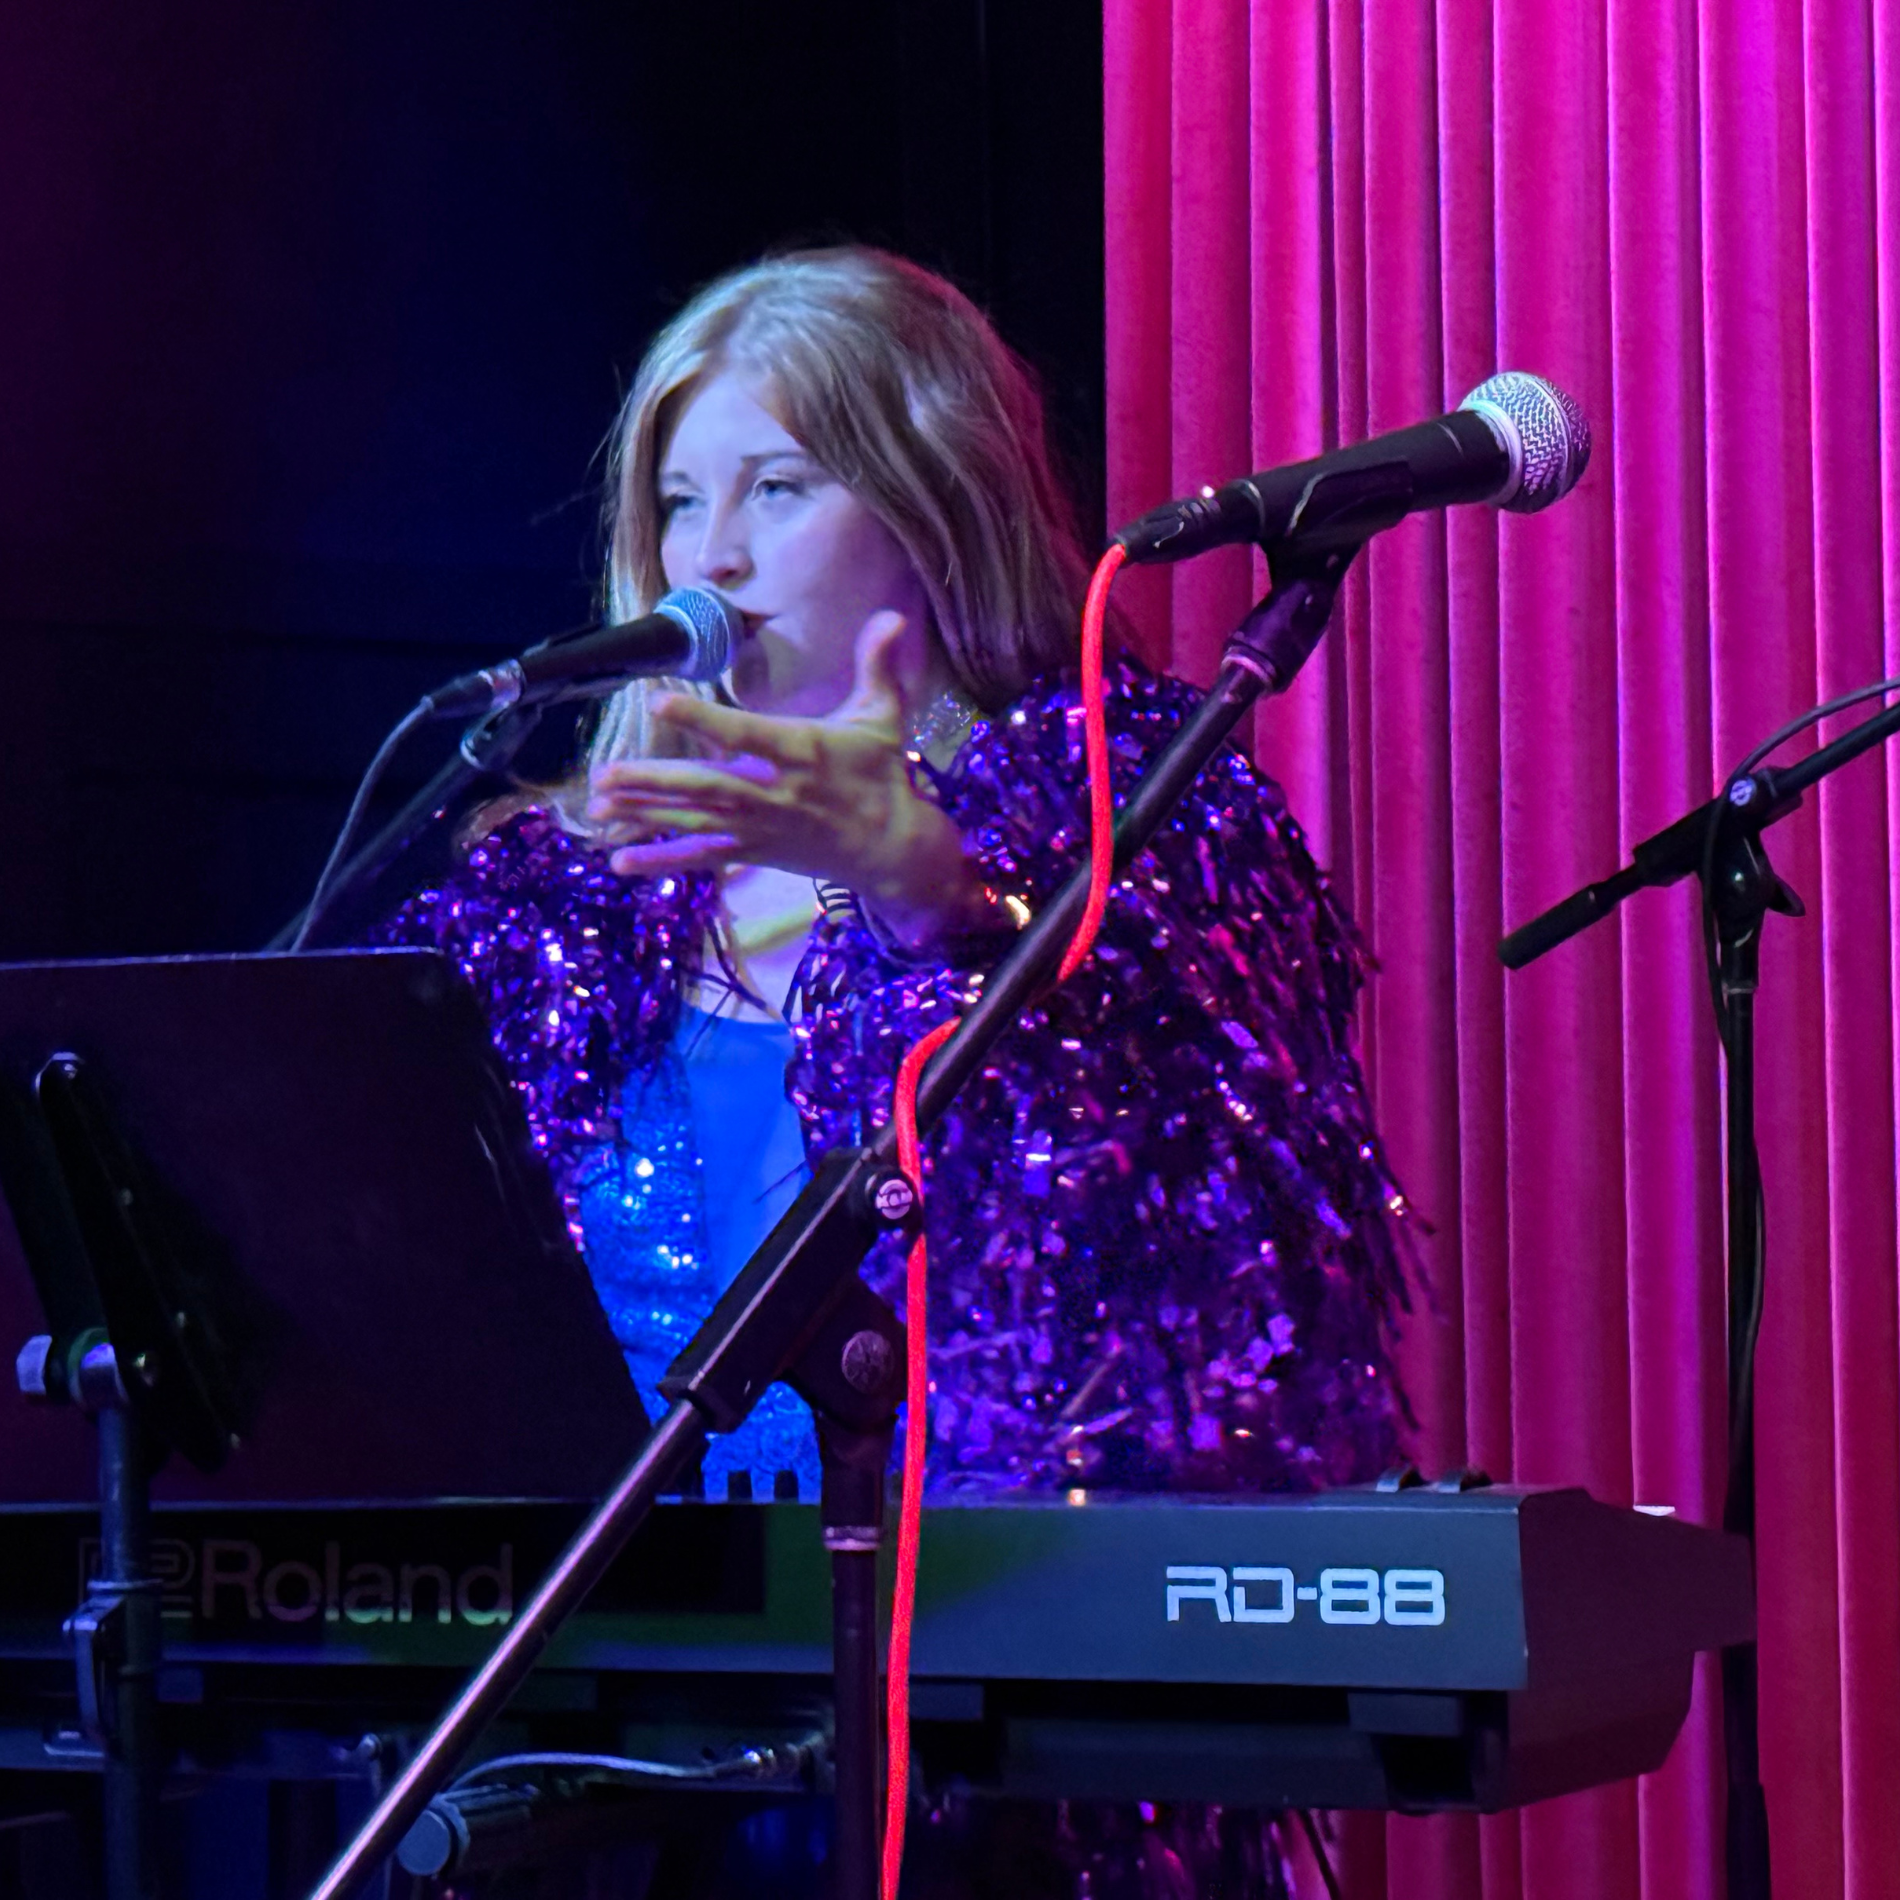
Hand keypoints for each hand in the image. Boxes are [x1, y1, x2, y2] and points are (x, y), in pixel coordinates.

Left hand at [585, 612, 987, 950]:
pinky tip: (619, 861)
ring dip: (644, 814)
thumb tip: (893, 615)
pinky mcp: (754, 852)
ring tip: (598, 803)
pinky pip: (701, 858)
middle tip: (606, 774)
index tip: (658, 701)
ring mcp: (760, 828)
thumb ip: (879, 664)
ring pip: (694, 821)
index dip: (701, 719)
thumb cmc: (882, 775)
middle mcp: (775, 794)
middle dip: (653, 782)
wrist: (890, 849)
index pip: (745, 733)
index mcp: (802, 752)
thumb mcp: (884, 716)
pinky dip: (661, 860)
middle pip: (706, 787)